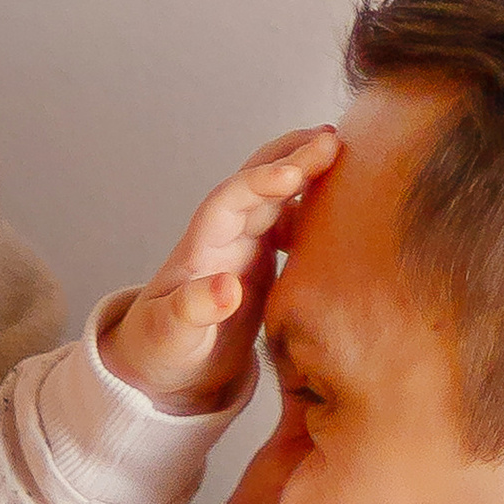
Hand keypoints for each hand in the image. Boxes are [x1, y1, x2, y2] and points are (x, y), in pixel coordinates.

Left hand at [104, 123, 339, 413]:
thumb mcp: (171, 335)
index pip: (229, 201)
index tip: (293, 173)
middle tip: (333, 139)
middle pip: (257, 185)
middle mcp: (223, 237)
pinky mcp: (262, 260)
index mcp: (199, 249)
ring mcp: (244, 245)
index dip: (260, 183)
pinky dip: (314, 206)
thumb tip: (228, 287)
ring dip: (305, 172)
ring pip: (276, 196)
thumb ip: (193, 311)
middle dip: (291, 158)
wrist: (165, 364)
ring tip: (342, 151)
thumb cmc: (160, 349)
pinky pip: (289, 221)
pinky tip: (343, 202)